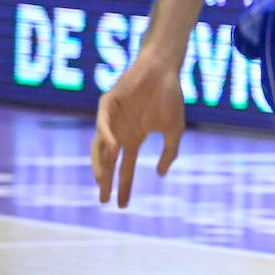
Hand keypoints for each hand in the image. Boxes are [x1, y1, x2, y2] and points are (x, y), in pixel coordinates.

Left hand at [91, 50, 184, 207]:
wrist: (164, 68)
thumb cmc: (170, 95)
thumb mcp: (175, 128)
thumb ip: (170, 151)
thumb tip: (160, 174)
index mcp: (134, 137)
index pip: (125, 167)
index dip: (124, 186)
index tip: (122, 205)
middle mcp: (120, 131)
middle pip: (108, 162)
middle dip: (105, 181)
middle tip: (104, 200)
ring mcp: (112, 119)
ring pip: (99, 146)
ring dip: (100, 163)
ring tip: (103, 179)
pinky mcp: (108, 104)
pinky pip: (102, 124)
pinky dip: (105, 136)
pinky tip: (113, 147)